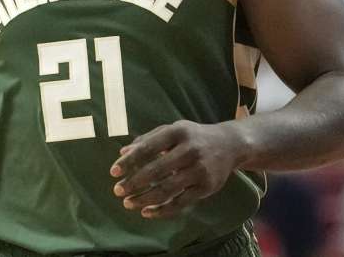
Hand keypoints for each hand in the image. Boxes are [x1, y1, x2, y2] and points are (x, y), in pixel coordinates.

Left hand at [109, 121, 244, 218]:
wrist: (230, 145)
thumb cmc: (194, 137)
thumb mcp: (173, 130)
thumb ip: (148, 139)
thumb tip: (122, 152)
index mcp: (178, 132)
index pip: (148, 147)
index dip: (129, 161)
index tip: (113, 172)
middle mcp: (190, 149)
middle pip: (156, 170)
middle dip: (134, 182)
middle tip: (118, 191)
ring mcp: (199, 169)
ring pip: (167, 189)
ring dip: (145, 199)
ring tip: (129, 203)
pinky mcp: (206, 187)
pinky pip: (181, 202)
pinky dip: (162, 210)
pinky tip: (147, 212)